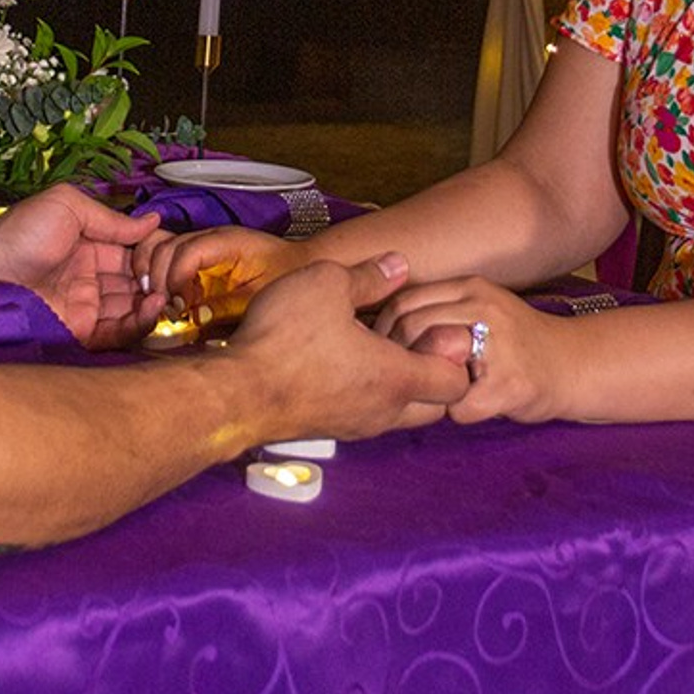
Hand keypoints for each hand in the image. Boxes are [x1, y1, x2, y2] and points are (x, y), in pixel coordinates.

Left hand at [0, 186, 163, 349]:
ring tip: (166, 295)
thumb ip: (111, 219)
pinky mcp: (80, 329)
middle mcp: (91, 276)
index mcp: (90, 245)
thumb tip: (151, 220)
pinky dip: (139, 324)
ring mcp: (86, 304)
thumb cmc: (19, 233)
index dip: (154, 252)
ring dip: (153, 303)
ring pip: (131, 308)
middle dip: (159, 280)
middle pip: (137, 281)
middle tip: (177, 279)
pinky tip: (152, 310)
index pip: (133, 250)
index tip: (173, 253)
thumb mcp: (68, 206)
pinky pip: (116, 331)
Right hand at [133, 225, 313, 327]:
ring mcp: (198, 244)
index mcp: (228, 241)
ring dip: (152, 275)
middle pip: (166, 247)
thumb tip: (193, 318)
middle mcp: (209, 238)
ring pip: (158, 247)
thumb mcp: (261, 296)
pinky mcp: (193, 257)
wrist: (298, 266)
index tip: (176, 308)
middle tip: (164, 311)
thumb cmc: (284, 277)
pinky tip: (161, 298)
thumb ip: (227, 306)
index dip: (176, 279)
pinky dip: (154, 274)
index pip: (190, 251)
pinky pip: (163, 257)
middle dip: (159, 280)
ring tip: (158, 304)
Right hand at [219, 253, 468, 439]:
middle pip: (435, 406)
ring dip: (397, 384)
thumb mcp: (329, 284)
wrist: (235, 392)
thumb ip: (370, 276)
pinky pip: (365, 414)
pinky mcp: (329, 427)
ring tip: (369, 345)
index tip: (430, 327)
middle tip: (407, 338)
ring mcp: (355, 425)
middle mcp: (383, 411)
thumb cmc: (285, 339)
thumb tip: (398, 266)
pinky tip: (339, 359)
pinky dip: (366, 391)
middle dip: (433, 375)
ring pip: (399, 412)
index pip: (457, 383)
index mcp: (396, 378)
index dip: (454, 355)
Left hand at [372, 277, 567, 423]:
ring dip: (425, 384)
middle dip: (395, 356)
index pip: (406, 300)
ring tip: (433, 391)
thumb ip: (440, 310)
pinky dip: (457, 413)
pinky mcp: (511, 384)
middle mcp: (484, 307)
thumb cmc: (516, 342)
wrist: (574, 364)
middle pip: (412, 327)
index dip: (384, 328)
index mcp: (471, 288)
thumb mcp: (479, 308)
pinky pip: (460, 406)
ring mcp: (499, 345)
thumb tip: (379, 327)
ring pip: (432, 364)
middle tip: (396, 377)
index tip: (377, 350)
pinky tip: (468, 407)